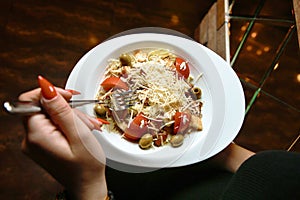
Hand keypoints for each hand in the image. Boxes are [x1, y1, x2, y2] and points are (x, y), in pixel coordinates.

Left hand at [19, 76, 106, 199]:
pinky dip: (68, 124)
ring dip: (71, 117)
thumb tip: (46, 88)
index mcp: (36, 136)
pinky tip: (80, 131)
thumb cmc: (86, 166)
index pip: (28, 100)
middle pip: (43, 107)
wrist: (87, 185)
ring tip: (86, 128)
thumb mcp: (78, 133)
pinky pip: (52, 124)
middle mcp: (30, 139)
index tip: (68, 95)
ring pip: (50, 115)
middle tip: (84, 120)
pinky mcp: (42, 143)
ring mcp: (35, 142)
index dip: (49, 93)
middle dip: (66, 109)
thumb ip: (61, 109)